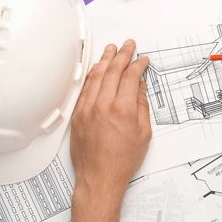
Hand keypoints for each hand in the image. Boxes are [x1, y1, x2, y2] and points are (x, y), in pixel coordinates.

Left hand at [71, 40, 150, 206]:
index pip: (131, 77)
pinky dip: (93, 75)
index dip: (138, 65)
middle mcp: (103, 105)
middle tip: (129, 45)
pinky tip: (97, 69)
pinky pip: (85, 88)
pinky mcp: (78, 115)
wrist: (100, 177)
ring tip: (112, 49)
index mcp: (123, 110)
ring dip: (106, 60)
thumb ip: (142, 107)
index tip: (143, 60)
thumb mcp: (143, 134)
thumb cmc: (122, 160)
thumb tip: (141, 89)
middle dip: (123, 55)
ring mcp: (88, 109)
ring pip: (97, 76)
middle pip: (113, 71)